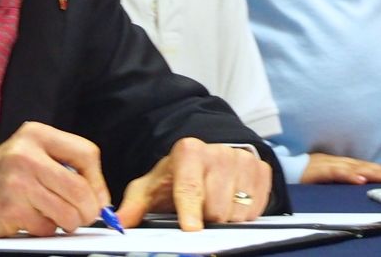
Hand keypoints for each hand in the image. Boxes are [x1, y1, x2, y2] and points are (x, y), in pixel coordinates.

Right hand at [0, 122, 108, 236]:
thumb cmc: (0, 178)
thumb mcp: (29, 156)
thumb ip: (63, 166)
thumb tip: (101, 197)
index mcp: (36, 134)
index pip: (87, 153)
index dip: (97, 181)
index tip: (96, 197)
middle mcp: (27, 153)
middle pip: (81, 188)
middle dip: (88, 210)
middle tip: (83, 216)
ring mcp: (18, 181)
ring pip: (68, 212)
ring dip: (67, 223)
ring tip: (53, 217)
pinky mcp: (11, 208)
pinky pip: (47, 227)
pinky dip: (45, 230)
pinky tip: (30, 220)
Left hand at [116, 137, 271, 230]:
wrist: (206, 160)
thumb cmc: (176, 177)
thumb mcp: (150, 188)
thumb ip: (134, 206)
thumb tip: (119, 223)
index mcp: (188, 151)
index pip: (190, 188)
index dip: (190, 212)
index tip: (191, 230)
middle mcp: (218, 152)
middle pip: (216, 208)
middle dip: (206, 219)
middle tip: (198, 212)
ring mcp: (242, 160)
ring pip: (237, 212)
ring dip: (225, 218)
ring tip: (212, 206)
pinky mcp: (261, 170)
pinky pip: (256, 209)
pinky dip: (243, 214)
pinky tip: (231, 203)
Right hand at [299, 153, 380, 184]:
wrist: (276, 168)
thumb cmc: (298, 174)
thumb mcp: (322, 175)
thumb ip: (337, 177)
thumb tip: (358, 183)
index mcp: (336, 163)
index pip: (362, 166)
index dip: (380, 170)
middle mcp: (334, 161)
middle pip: (362, 165)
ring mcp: (325, 164)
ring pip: (353, 167)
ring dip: (372, 172)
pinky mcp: (316, 170)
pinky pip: (335, 172)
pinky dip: (348, 176)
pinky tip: (360, 180)